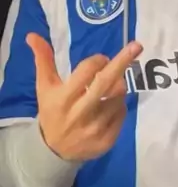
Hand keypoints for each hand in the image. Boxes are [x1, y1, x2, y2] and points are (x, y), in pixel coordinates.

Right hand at [26, 33, 142, 161]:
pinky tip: (109, 106)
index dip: (97, 61)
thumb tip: (32, 35)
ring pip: (118, 98)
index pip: (86, 72)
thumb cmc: (51, 111)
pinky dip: (119, 105)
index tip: (102, 59)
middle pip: (105, 83)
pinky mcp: (107, 141)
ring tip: (110, 87)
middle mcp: (79, 115)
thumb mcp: (45, 87)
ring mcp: (94, 129)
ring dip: (119, 87)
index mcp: (62, 99)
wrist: (54, 151)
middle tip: (136, 46)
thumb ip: (43, 60)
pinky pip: (122, 114)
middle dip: (122, 62)